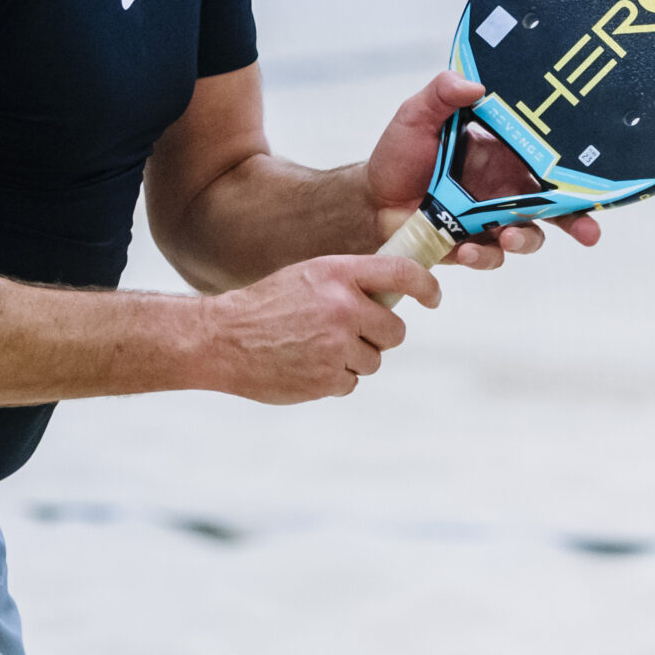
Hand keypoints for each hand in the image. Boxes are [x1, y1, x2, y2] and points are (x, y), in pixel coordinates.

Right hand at [199, 253, 438, 402]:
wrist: (221, 339)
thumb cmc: (265, 305)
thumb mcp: (308, 276)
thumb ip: (349, 283)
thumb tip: (391, 298)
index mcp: (337, 273)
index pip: (401, 272)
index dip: (427, 285)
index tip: (433, 298)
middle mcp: (342, 306)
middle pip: (394, 329)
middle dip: (377, 334)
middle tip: (345, 332)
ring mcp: (336, 345)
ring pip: (374, 359)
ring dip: (352, 359)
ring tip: (314, 348)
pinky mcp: (327, 378)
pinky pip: (352, 382)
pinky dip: (334, 378)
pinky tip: (305, 365)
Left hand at [364, 71, 600, 269]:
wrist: (371, 198)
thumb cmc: (399, 153)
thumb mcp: (417, 115)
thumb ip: (441, 94)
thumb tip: (474, 84)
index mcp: (503, 153)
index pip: (549, 160)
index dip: (576, 171)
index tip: (595, 179)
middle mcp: (505, 188)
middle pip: (555, 206)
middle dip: (579, 220)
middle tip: (590, 232)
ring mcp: (491, 219)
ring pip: (529, 236)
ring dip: (525, 239)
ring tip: (508, 237)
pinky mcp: (472, 245)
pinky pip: (490, 256)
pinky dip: (483, 255)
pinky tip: (465, 250)